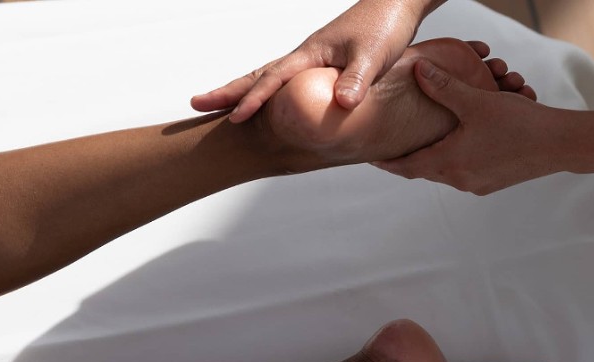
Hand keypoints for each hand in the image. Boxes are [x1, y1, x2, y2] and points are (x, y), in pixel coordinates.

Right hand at [191, 0, 439, 122]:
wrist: (395, 4)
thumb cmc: (385, 25)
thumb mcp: (373, 55)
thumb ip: (357, 79)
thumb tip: (342, 104)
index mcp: (310, 53)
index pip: (274, 78)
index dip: (254, 99)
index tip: (234, 118)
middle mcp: (304, 56)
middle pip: (258, 75)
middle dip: (228, 91)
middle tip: (197, 105)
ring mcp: (310, 60)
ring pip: (268, 78)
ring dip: (243, 91)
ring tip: (219, 106)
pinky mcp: (321, 65)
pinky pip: (285, 82)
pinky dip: (268, 92)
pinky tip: (265, 103)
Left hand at [373, 60, 571, 194]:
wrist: (562, 144)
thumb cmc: (521, 124)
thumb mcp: (477, 101)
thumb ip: (444, 87)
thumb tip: (418, 70)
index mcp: (449, 163)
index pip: (405, 166)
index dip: (386, 161)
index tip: (369, 155)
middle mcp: (460, 179)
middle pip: (423, 169)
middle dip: (408, 156)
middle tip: (392, 144)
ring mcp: (477, 184)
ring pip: (444, 169)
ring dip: (434, 154)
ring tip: (422, 141)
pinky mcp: (492, 181)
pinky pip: (464, 169)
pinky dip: (455, 156)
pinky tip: (457, 142)